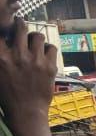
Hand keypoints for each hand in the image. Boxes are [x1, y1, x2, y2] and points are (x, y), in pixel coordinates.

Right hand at [0, 19, 59, 135]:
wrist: (26, 111)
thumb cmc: (8, 94)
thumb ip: (0, 56)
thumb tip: (5, 43)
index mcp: (0, 58)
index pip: (1, 33)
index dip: (4, 29)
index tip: (7, 30)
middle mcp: (18, 56)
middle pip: (20, 27)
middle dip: (20, 24)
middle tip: (20, 24)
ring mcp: (36, 60)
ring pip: (38, 35)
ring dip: (34, 37)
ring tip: (33, 42)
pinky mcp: (50, 66)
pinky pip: (51, 47)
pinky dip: (47, 48)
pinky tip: (43, 53)